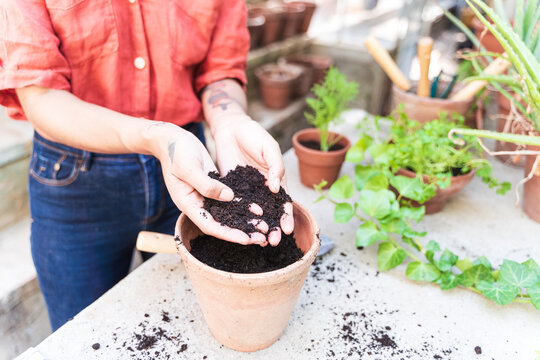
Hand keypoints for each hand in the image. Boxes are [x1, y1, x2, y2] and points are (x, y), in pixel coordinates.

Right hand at [152, 124, 266, 244]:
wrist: (171, 139)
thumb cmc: (176, 151)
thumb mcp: (189, 167)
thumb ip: (207, 184)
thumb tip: (229, 197)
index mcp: (188, 203)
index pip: (209, 225)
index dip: (228, 234)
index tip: (246, 239)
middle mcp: (198, 203)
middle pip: (221, 224)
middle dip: (242, 232)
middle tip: (262, 238)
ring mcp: (206, 196)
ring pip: (228, 213)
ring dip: (246, 221)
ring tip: (264, 227)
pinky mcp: (214, 187)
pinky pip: (230, 200)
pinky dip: (244, 206)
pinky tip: (259, 210)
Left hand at [211, 114, 293, 245]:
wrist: (230, 128)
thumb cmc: (253, 134)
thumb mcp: (268, 147)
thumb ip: (275, 166)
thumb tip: (277, 188)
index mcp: (276, 178)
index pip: (283, 201)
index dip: (286, 216)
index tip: (287, 229)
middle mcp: (263, 188)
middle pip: (270, 212)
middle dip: (274, 227)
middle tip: (274, 242)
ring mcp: (247, 190)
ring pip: (254, 213)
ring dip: (258, 227)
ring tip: (260, 241)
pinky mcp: (231, 189)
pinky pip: (236, 206)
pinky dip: (240, 218)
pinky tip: (241, 230)